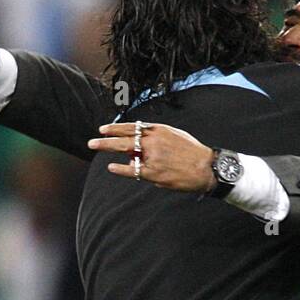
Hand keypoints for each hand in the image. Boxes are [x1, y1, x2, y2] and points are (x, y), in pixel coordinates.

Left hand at [89, 122, 216, 191]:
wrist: (206, 167)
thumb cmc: (192, 152)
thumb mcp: (175, 135)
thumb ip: (157, 135)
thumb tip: (141, 140)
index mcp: (158, 130)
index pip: (132, 127)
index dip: (116, 127)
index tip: (104, 128)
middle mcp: (153, 141)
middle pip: (124, 137)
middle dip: (106, 138)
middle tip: (92, 140)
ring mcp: (152, 156)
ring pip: (126, 150)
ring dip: (108, 148)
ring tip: (95, 146)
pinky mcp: (154, 172)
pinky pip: (133, 169)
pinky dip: (121, 168)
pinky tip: (112, 166)